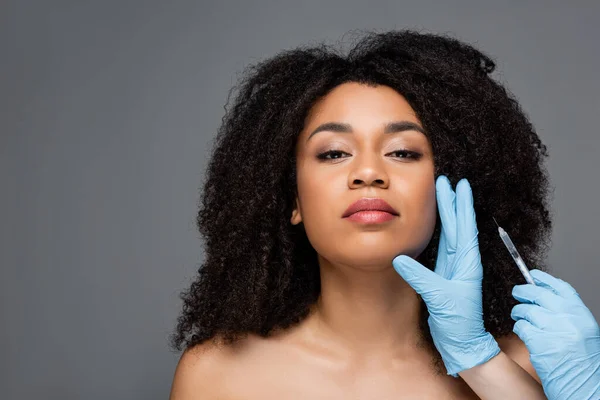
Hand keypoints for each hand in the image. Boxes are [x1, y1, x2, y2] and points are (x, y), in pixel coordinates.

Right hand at [392, 175, 499, 376]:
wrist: (463, 343)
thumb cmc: (459, 323)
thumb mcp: (439, 297)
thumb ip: (420, 277)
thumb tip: (400, 258)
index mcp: (467, 263)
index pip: (464, 227)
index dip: (461, 205)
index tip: (460, 185)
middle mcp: (463, 262)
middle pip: (457, 226)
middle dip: (452, 203)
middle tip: (448, 182)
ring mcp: (454, 269)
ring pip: (450, 235)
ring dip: (446, 215)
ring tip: (442, 197)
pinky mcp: (444, 277)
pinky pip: (441, 248)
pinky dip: (437, 234)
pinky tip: (433, 227)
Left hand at [512, 269, 599, 398]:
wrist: (587, 386)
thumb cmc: (584, 362)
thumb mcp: (583, 331)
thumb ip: (566, 314)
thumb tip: (543, 297)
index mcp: (581, 313)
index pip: (560, 287)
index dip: (544, 278)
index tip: (533, 274)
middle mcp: (569, 318)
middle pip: (538, 294)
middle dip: (524, 291)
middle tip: (517, 293)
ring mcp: (553, 329)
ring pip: (526, 310)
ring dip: (519, 313)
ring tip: (521, 318)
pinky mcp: (539, 342)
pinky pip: (522, 327)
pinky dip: (520, 329)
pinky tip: (525, 334)